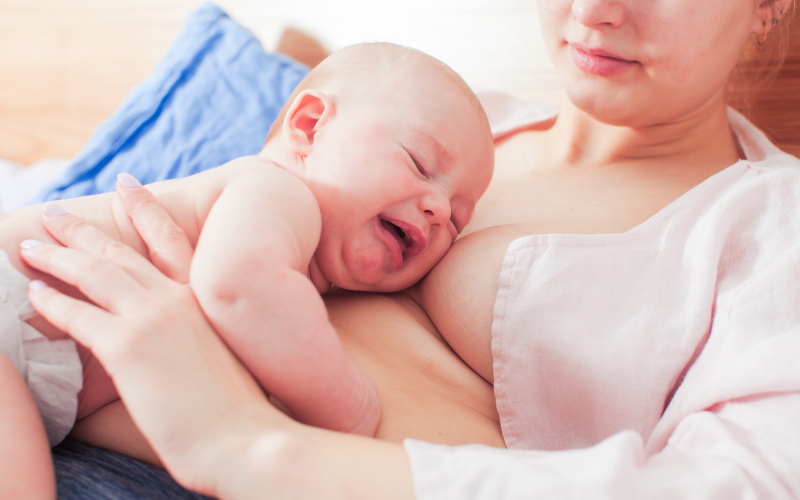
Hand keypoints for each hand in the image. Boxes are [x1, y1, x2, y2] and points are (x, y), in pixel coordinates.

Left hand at [20, 179, 284, 495]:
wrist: (246, 437)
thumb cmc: (242, 409)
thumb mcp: (228, 355)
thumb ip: (202, 334)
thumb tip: (182, 337)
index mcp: (205, 298)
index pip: (169, 241)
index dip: (146, 209)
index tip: (126, 184)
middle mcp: (179, 298)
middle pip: (120, 253)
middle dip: (82, 230)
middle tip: (54, 213)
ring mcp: (153, 319)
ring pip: (94, 275)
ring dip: (58, 257)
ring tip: (31, 247)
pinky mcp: (128, 348)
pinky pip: (79, 316)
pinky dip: (52, 303)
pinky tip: (33, 294)